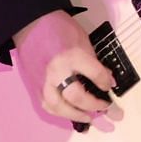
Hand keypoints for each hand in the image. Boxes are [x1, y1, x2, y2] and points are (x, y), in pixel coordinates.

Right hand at [12, 9, 115, 124]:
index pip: (95, 75)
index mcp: (72, 56)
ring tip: (88, 117)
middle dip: (92, 105)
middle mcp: (56, 71)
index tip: (110, 87)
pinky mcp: (33, 85)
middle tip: (104, 107)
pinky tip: (70, 112)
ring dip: (74, 115)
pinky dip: (59, 111)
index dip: (106, 83)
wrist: (30, 24)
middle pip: (76, 96)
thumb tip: (106, 79)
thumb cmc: (59, 29)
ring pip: (58, 106)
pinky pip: (46, 104)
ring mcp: (43, 80)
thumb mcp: (83, 40)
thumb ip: (94, 61)